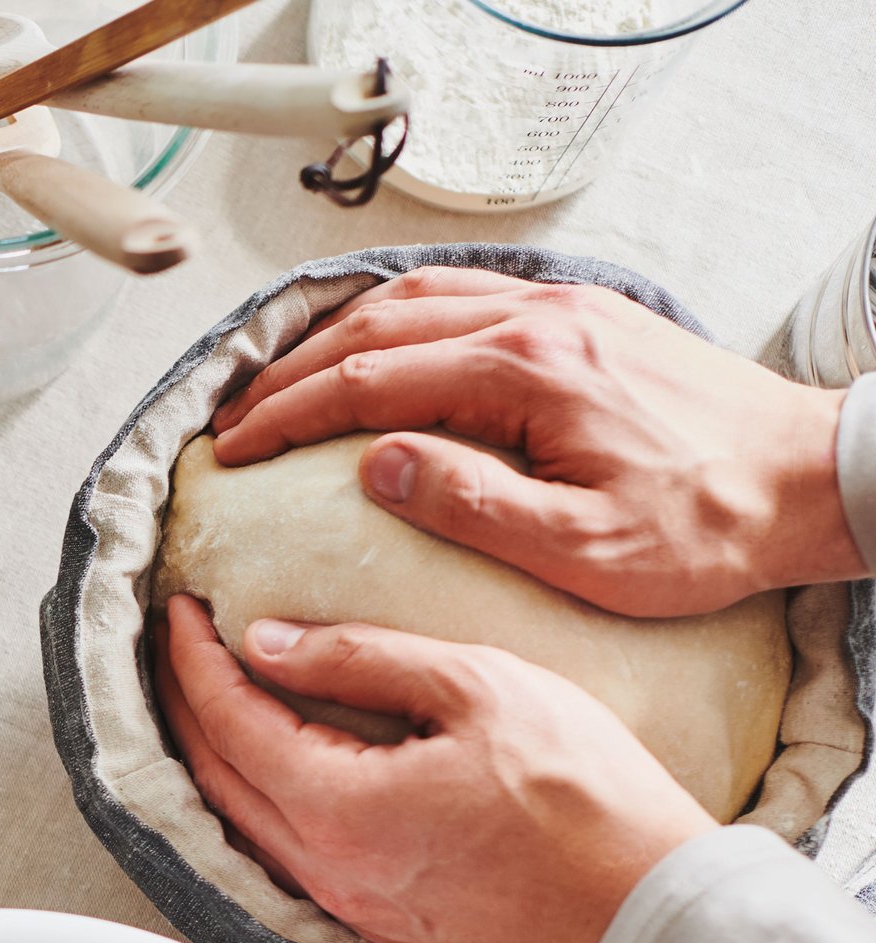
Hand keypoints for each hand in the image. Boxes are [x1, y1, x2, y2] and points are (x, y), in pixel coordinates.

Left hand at [153, 595, 714, 942]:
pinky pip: (287, 853)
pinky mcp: (380, 919)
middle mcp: (327, 870)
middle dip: (186, 706)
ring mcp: (351, 904)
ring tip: (211, 695)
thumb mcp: (476, 687)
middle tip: (177, 646)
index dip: (194, 659)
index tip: (182, 610)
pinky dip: (260, 798)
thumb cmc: (584, 795)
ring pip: (245, 822)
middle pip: (216, 779)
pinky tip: (273, 765)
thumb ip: (362, 659)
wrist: (641, 904)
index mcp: (339, 810)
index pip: (228, 722)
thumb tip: (269, 644)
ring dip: (217, 756)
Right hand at [211, 270, 862, 616]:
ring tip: (284, 381)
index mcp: (528, 375)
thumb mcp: (584, 550)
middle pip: (380, 329)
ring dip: (339, 337)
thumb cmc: (707, 528)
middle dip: (293, 374)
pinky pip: (468, 294)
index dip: (289, 417)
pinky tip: (380, 345)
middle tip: (234, 420)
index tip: (233, 449)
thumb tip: (377, 464)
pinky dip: (401, 315)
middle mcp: (539, 321)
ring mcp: (564, 308)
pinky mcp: (584, 318)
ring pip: (418, 298)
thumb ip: (474, 504)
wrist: (808, 478)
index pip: (372, 383)